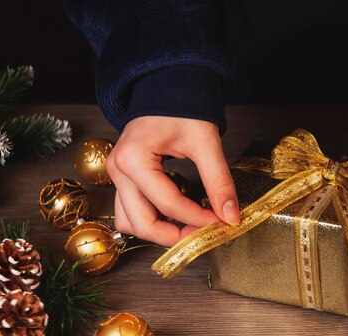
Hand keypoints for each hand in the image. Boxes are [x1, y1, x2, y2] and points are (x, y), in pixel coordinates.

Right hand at [106, 116, 239, 246]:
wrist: (168, 88)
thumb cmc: (183, 107)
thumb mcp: (206, 143)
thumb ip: (219, 182)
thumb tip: (231, 216)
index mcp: (134, 158)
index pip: (169, 204)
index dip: (198, 219)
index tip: (222, 222)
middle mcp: (117, 170)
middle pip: (142, 223)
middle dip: (175, 235)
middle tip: (205, 233)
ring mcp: (116, 176)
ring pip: (131, 223)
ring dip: (160, 231)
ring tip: (191, 226)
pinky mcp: (123, 179)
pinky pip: (131, 212)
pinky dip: (152, 220)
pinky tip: (177, 215)